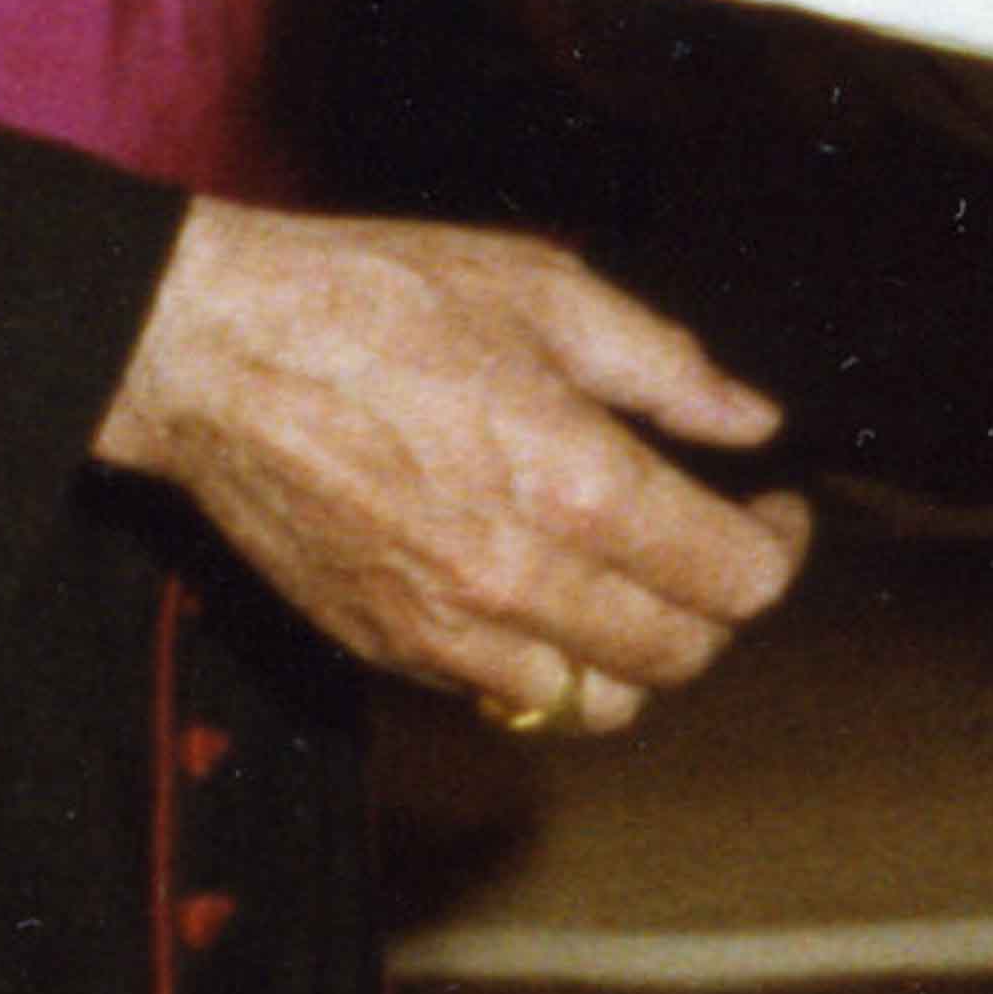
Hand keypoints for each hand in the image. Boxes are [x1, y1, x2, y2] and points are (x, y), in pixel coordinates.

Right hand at [98, 195, 812, 729]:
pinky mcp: (389, 650)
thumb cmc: (374, 297)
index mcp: (576, 481)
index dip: (777, 546)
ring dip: (638, 653)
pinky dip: (547, 665)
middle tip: (712, 539)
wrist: (215, 351)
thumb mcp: (543, 288)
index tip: (772, 506)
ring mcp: (449, 629)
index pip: (734, 580)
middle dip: (720, 604)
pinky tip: (539, 588)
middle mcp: (522, 578)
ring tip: (631, 579)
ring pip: (599, 705)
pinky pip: (505, 697)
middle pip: (681, 656)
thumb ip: (664, 366)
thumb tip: (752, 420)